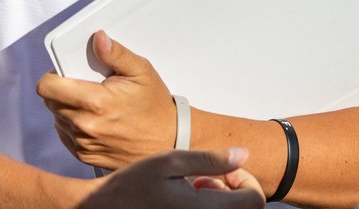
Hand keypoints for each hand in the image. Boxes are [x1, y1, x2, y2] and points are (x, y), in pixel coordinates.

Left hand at [38, 31, 175, 169]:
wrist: (167, 142)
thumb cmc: (155, 106)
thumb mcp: (141, 71)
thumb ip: (116, 54)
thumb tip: (98, 38)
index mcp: (95, 102)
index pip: (47, 87)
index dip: (53, 76)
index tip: (65, 72)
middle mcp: (85, 125)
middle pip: (50, 101)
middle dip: (62, 90)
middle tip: (84, 85)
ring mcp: (83, 143)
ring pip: (57, 118)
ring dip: (67, 108)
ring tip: (92, 103)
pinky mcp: (84, 155)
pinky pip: (65, 135)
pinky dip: (73, 125)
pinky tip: (93, 119)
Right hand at [77, 147, 264, 208]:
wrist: (103, 208)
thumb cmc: (133, 183)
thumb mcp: (171, 161)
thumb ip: (211, 159)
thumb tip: (244, 154)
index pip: (255, 201)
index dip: (247, 181)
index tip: (223, 170)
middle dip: (233, 191)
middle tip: (203, 177)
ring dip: (220, 201)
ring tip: (191, 187)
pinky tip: (185, 200)